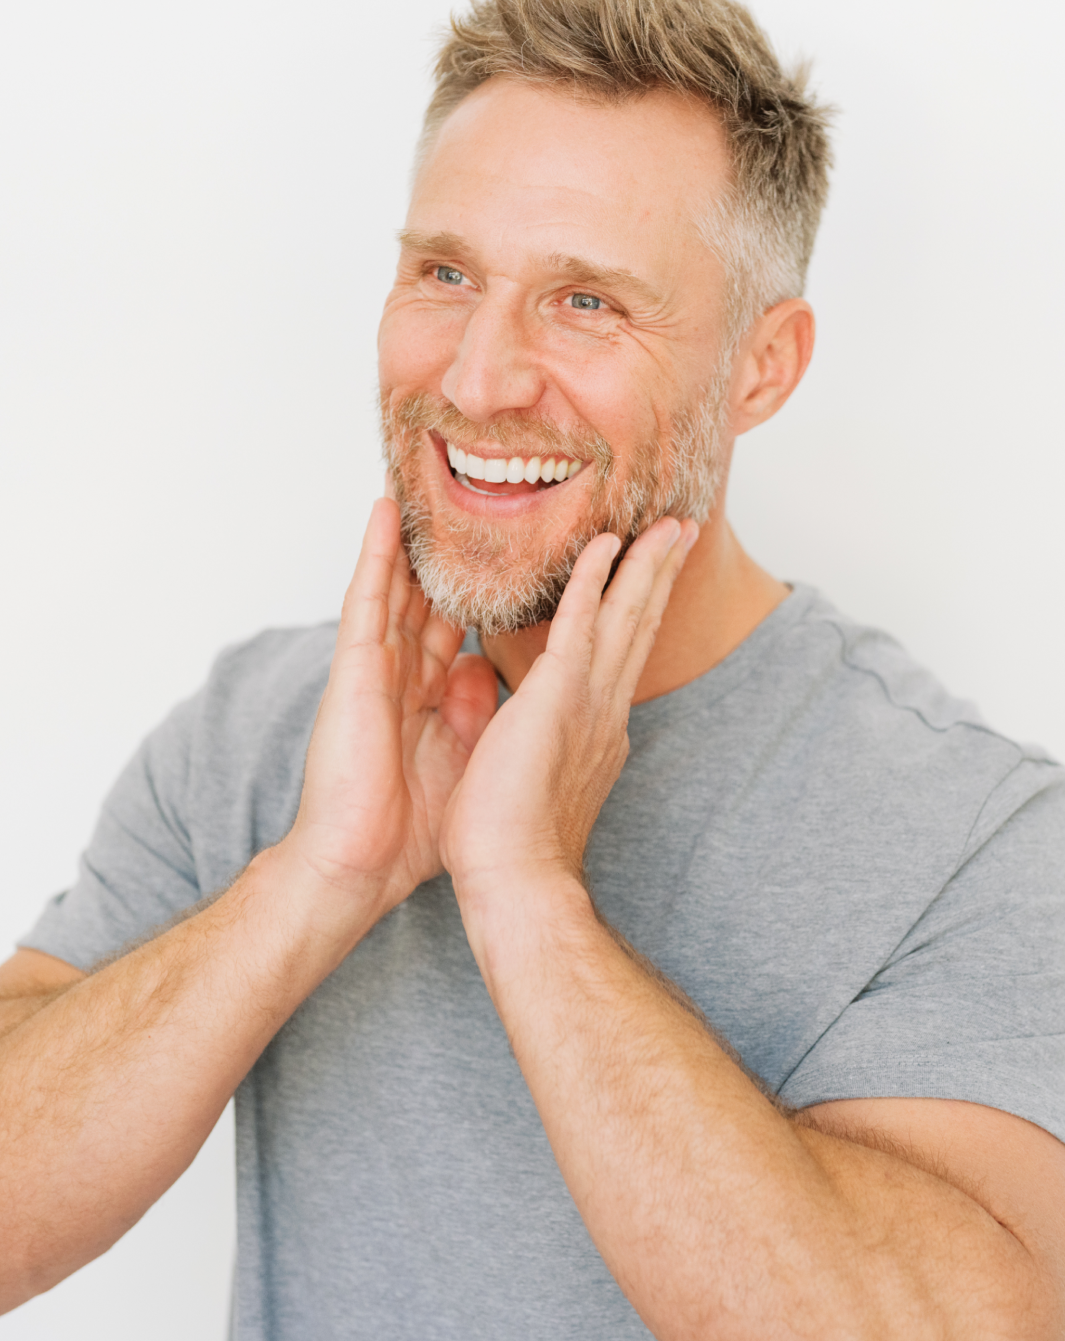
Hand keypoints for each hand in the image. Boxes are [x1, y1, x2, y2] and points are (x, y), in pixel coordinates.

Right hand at [282, 497, 497, 913]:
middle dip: (450, 547)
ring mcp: (377, 666)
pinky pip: (367, 600)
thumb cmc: (412, 830)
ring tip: (424, 476)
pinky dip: (375, 554)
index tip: (511, 546)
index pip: (459, 624)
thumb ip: (473, 709)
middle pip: (431, 593)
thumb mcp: (463, 756)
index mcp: (432, 694)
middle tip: (470, 490)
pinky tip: (384, 512)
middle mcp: (405, 671)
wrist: (364, 867)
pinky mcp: (355, 670)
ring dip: (412, 533)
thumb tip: (484, 667)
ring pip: (399, 584)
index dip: (482, 585)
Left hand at [439, 517, 696, 909]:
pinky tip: (606, 543)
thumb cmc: (511, 843)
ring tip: (668, 526)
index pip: (621, 656)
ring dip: (646, 565)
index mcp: (596, 729)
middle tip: (682, 533)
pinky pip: (581, 620)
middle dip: (660, 576)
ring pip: (624, 615)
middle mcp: (604, 710)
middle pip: (638, 627)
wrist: (514, 879)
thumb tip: (532, 727)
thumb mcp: (532, 777)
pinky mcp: (559, 693)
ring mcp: (588, 700)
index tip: (650, 579)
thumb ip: (541, 741)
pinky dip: (595, 578)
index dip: (639, 612)